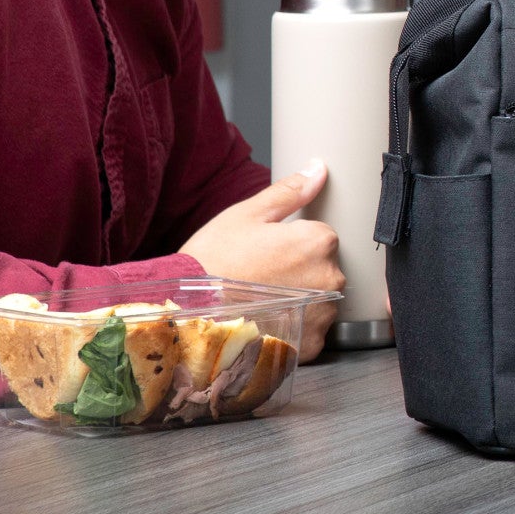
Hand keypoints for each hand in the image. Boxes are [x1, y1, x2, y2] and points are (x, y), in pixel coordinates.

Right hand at [181, 161, 343, 361]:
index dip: (293, 243)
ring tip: (261, 301)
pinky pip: (311, 330)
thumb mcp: (247, 216)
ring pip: (320, 299)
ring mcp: (322, 313)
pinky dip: (293, 327)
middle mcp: (330, 278)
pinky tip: (266, 321)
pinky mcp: (311, 344)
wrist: (184, 315)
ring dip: (300, 300)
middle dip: (300, 270)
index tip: (269, 252)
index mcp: (318, 241)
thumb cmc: (212, 262)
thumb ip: (290, 192)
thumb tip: (318, 169)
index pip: (322, 236)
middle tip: (261, 277)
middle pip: (324, 267)